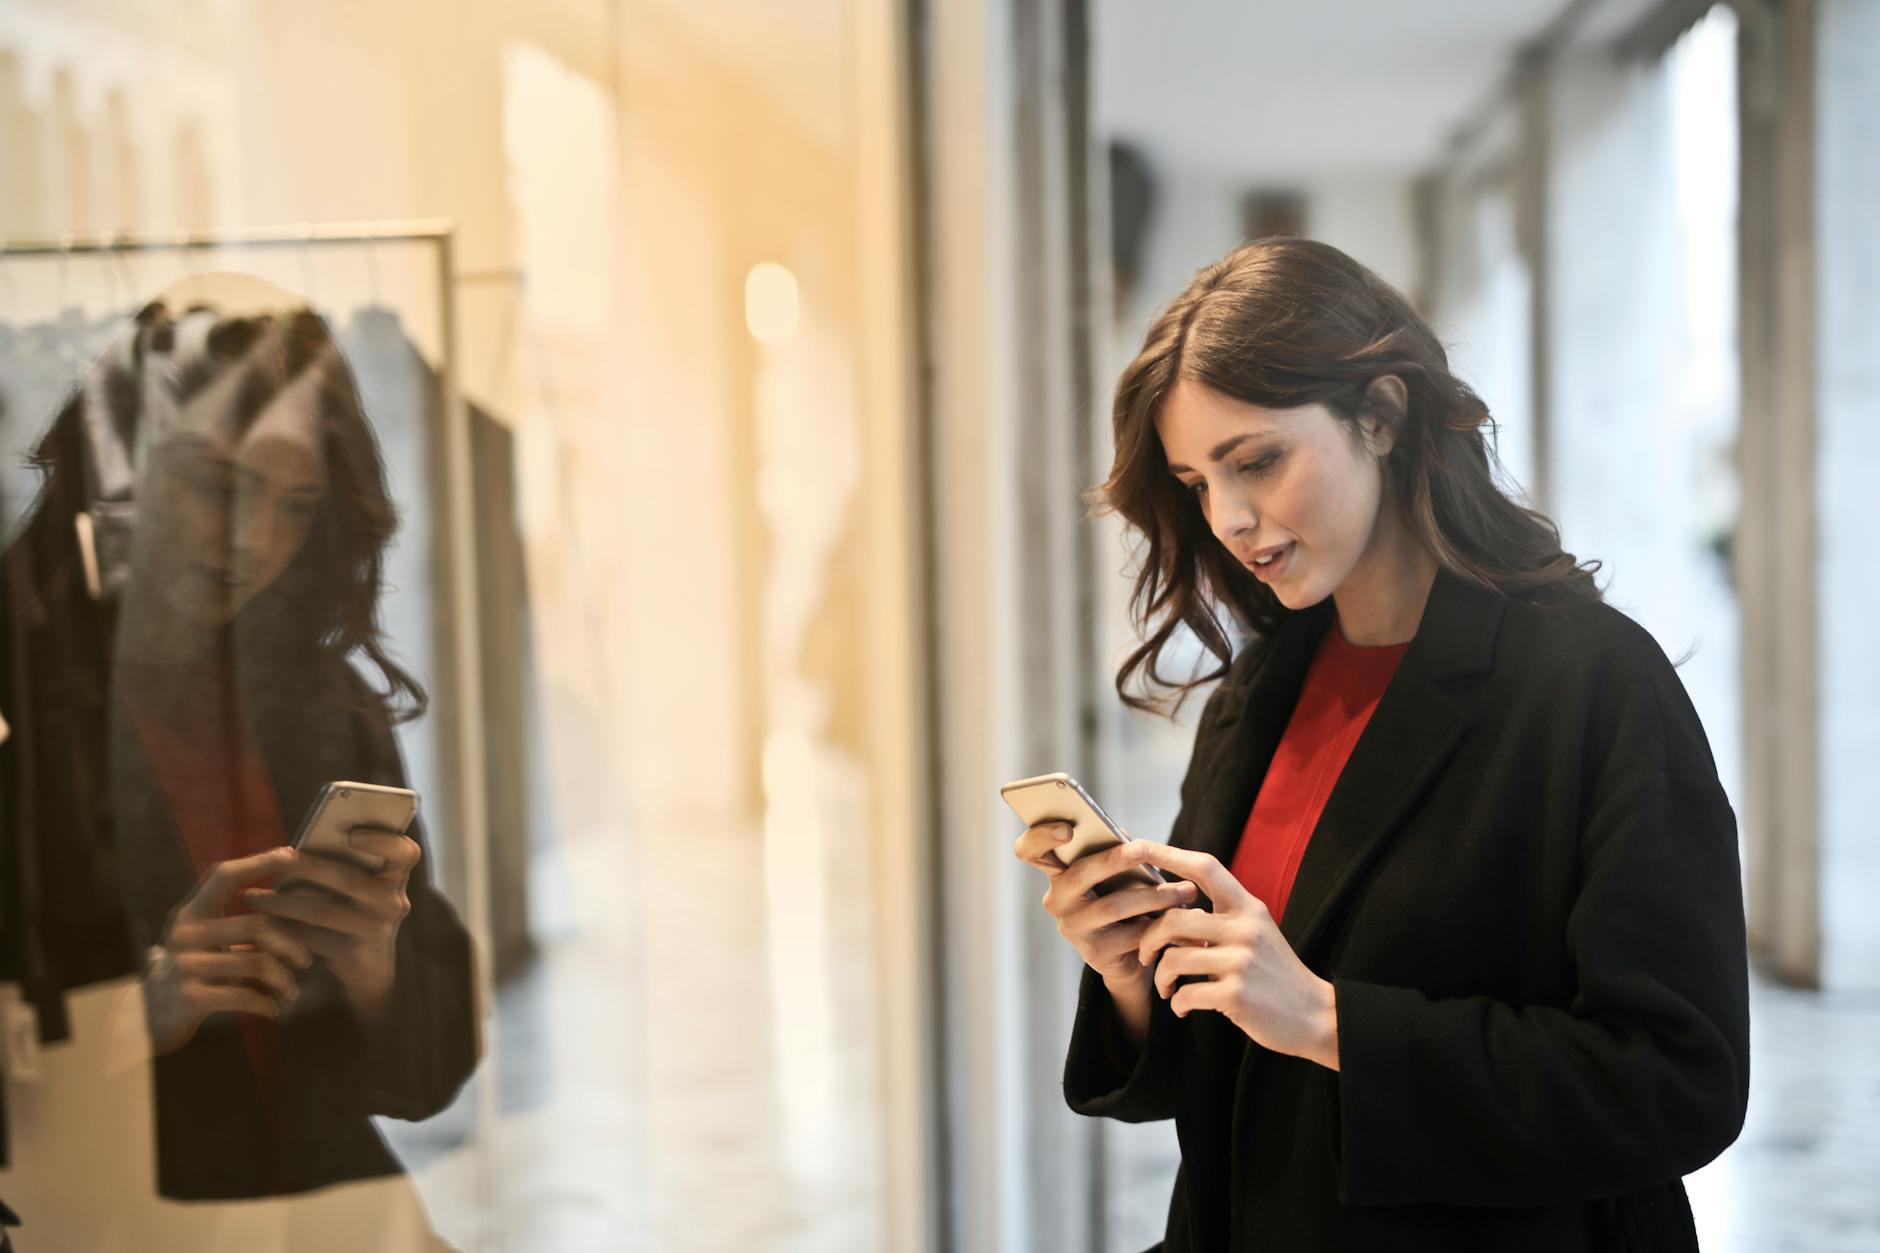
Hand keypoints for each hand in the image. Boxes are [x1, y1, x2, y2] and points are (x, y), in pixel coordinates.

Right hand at [144, 846, 314, 1054]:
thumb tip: (290, 910)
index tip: (292, 854)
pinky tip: (272, 1009)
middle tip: (307, 961)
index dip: (258, 862)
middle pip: (255, 925)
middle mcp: (186, 933)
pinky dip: (265, 1004)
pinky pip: (244, 996)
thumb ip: (233, 924)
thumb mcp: (202, 942)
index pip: (224, 876)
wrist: (144, 1020)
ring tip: (292, 991)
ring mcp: (185, 965)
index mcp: (191, 913)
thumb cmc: (187, 974)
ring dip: (282, 980)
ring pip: (256, 963)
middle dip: (290, 944)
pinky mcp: (190, 997)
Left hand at [242, 828, 420, 1024]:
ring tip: (252, 896)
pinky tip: (262, 923)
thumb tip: (296, 847)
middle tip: (279, 859)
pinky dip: (284, 929)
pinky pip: (312, 939)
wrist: (368, 963)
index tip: (350, 833)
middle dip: (310, 867)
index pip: (405, 852)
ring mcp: (376, 928)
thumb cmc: (355, 907)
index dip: (381, 840)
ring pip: (323, 911)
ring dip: (283, 902)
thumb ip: (345, 862)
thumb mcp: (362, 882)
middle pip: (350, 879)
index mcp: (396, 875)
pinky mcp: (354, 953)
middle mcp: (393, 901)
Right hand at [1013, 823, 1199, 981]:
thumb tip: (1125, 836)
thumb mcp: (1115, 873)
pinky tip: (1180, 917)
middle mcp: (1057, 900)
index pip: (1030, 850)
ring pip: (1113, 906)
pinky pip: (1131, 934)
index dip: (1041, 836)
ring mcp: (1072, 928)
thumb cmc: (1121, 898)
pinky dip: (1159, 924)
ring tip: (1186, 891)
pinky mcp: (1094, 953)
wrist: (1127, 954)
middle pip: (1079, 875)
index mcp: (1057, 872)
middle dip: (1113, 859)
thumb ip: (1114, 850)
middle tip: (1143, 849)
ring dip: (1154, 896)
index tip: (1068, 829)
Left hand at [1125, 841, 1339, 1069]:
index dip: (1168, 854)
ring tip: (1167, 988)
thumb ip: (1220, 920)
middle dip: (1149, 939)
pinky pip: (1185, 994)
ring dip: (1161, 977)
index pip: (1205, 868)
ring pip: (1173, 958)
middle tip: (1145, 956)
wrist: (1315, 1015)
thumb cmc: (1275, 974)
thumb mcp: (1255, 935)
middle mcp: (1245, 928)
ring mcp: (1241, 961)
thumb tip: (1169, 912)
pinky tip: (1183, 1007)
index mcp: (1248, 908)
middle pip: (1174, 919)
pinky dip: (1177, 1003)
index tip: (1136, 846)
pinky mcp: (1236, 995)